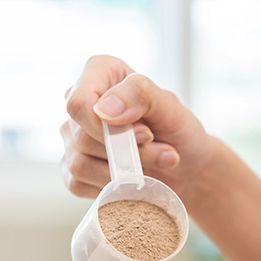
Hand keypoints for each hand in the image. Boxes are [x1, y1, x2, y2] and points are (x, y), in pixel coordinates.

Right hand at [61, 55, 216, 200]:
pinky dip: (112, 188)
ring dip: (124, 173)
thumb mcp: (170, 107)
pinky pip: (79, 184)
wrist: (187, 167)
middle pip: (82, 137)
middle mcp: (81, 104)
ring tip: (154, 165)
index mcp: (100, 73)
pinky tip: (132, 179)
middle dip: (127, 152)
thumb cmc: (179, 131)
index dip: (105, 127)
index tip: (144, 135)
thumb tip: (104, 110)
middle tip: (160, 151)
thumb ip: (140, 95)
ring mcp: (73, 138)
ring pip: (80, 165)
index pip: (79, 102)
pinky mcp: (73, 170)